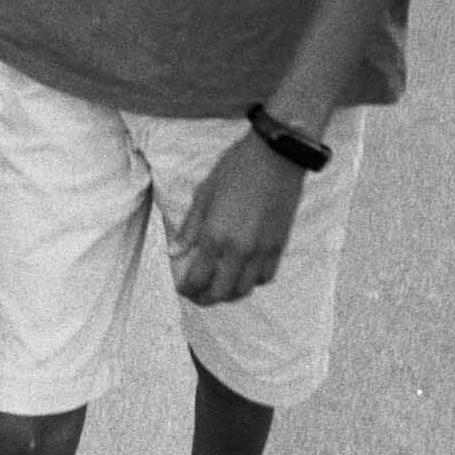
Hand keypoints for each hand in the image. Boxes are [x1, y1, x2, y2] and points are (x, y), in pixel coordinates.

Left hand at [170, 132, 306, 305]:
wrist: (277, 156)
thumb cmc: (237, 168)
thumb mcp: (205, 192)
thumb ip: (190, 227)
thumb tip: (175, 251)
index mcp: (215, 235)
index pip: (198, 278)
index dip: (187, 289)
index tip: (183, 288)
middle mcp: (239, 249)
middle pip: (221, 292)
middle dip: (205, 298)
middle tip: (197, 294)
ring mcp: (262, 250)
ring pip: (245, 289)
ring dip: (229, 293)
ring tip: (219, 287)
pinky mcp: (280, 246)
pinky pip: (265, 277)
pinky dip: (253, 281)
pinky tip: (244, 273)